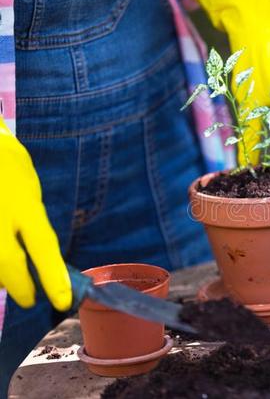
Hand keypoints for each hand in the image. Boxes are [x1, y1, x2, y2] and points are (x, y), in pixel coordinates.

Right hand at [0, 118, 71, 310]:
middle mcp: (1, 216)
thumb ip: (32, 223)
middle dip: (20, 287)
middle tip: (30, 299)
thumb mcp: (29, 193)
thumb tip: (37, 256)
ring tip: (12, 279)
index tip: (63, 301)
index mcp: (25, 206)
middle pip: (8, 264)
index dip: (53, 277)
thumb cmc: (9, 168)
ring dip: (1, 276)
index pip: (42, 247)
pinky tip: (1, 269)